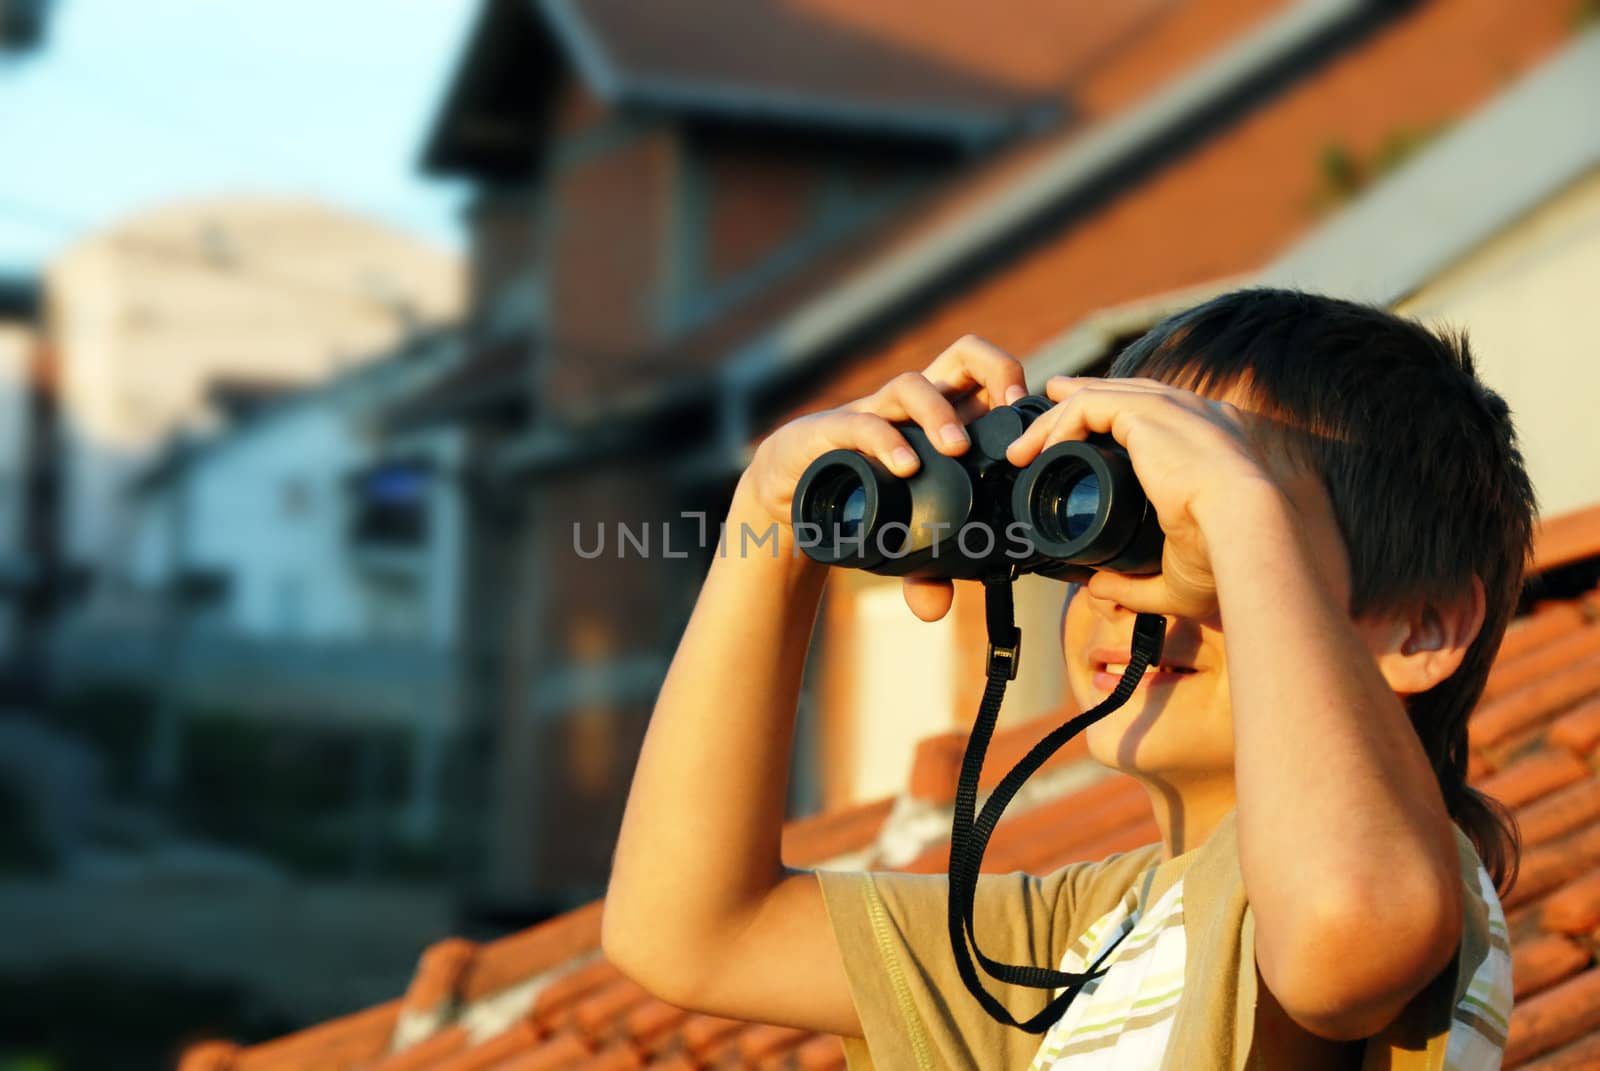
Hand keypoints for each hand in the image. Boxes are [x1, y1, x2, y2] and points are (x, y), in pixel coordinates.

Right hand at [740, 336, 1028, 620]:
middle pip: (966, 355)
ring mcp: (875, 413)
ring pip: (915, 384)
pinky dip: (888, 442)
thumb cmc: (858, 502)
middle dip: (998, 370)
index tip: (1034, 421)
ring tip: (956, 449)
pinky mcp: (833, 429)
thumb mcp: (900, 539)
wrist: (787, 496)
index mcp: (942, 420)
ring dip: (941, 413)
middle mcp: (913, 408)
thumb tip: (934, 609)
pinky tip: (904, 466)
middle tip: (1011, 410)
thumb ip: (922, 574)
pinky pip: (865, 423)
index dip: (1018, 387)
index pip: (989, 378)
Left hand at [1003, 376, 1287, 619]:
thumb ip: (1135, 585)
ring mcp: (1173, 409)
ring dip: (1055, 419)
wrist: (1247, 532)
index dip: (1117, 417)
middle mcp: (1198, 415)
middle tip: (1044, 415)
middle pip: (1127, 394)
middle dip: (1080, 399)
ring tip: (1023, 450)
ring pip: (1100, 395)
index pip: (1159, 416)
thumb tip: (1100, 591)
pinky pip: (1089, 403)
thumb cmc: (1224, 559)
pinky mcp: (1149, 413)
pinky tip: (1043, 449)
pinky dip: (1060, 422)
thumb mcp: (1175, 580)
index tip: (1081, 429)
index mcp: (1215, 443)